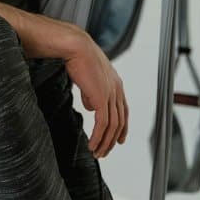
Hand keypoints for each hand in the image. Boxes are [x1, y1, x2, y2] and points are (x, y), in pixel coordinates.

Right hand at [63, 32, 127, 158]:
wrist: (75, 46)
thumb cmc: (78, 56)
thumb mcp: (88, 77)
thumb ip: (91, 92)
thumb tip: (90, 107)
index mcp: (115, 83)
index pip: (124, 110)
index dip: (122, 127)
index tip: (119, 140)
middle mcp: (116, 89)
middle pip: (120, 121)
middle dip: (112, 140)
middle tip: (104, 152)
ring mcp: (110, 94)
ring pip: (112, 126)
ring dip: (104, 142)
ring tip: (97, 152)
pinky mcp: (101, 97)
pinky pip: (102, 124)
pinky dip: (98, 137)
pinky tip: (92, 144)